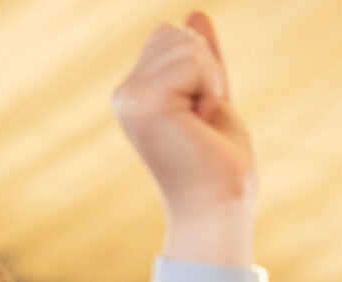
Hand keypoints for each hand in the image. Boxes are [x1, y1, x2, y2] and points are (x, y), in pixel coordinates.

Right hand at [112, 13, 255, 266]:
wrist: (217, 203)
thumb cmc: (218, 162)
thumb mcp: (211, 96)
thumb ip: (201, 60)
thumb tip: (194, 13)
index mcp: (134, 95)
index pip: (169, 35)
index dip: (202, 64)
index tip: (202, 110)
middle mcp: (124, 96)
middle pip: (172, 33)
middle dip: (205, 66)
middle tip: (203, 117)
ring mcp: (129, 100)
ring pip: (182, 44)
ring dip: (209, 78)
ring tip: (200, 120)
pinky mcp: (143, 104)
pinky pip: (191, 61)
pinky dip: (209, 86)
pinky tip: (199, 121)